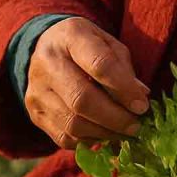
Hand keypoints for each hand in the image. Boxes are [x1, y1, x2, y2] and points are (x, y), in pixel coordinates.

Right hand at [25, 16, 150, 148]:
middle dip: (115, 118)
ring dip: (105, 132)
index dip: (124, 89)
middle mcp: (47, 62)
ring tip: (124, 131)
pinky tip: (104, 133)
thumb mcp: (108, 43)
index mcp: (71, 36)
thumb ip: (124, 68)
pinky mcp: (34, 113)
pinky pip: (64, 137)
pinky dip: (89, 140)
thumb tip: (140, 97)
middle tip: (135, 125)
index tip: (142, 106)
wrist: (46, 47)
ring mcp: (37, 90)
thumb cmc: (86, 45)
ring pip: (73, 123)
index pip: (100, 65)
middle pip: (82, 99)